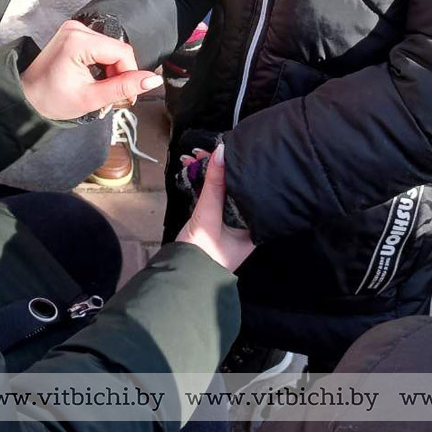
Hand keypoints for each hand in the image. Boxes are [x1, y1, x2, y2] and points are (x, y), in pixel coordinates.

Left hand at [21, 20, 161, 120]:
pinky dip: (103, 63)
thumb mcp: (92, 98)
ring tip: (102, 89)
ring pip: (111, 47)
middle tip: (113, 97)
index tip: (126, 97)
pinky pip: (101, 46)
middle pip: (117, 49)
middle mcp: (77, 28)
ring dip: (113, 70)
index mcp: (78, 41)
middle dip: (120, 73)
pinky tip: (95, 78)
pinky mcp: (73, 33)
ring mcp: (74, 28)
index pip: (122, 52)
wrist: (26, 97)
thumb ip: (123, 88)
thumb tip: (153, 80)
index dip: (130, 75)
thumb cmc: (53, 100)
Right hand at [176, 144, 255, 271]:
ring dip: (205, 174)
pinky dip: (201, 184)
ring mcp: (226, 225)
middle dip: (217, 168)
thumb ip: (214, 185)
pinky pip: (210, 198)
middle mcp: (243, 225)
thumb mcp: (208, 216)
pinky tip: (190, 171)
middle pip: (233, 188)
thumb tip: (222, 152)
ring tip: (191, 157)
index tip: (222, 149)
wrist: (179, 281)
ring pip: (220, 191)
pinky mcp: (211, 224)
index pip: (249, 188)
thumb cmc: (201, 254)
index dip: (235, 167)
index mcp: (253, 226)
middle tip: (201, 151)